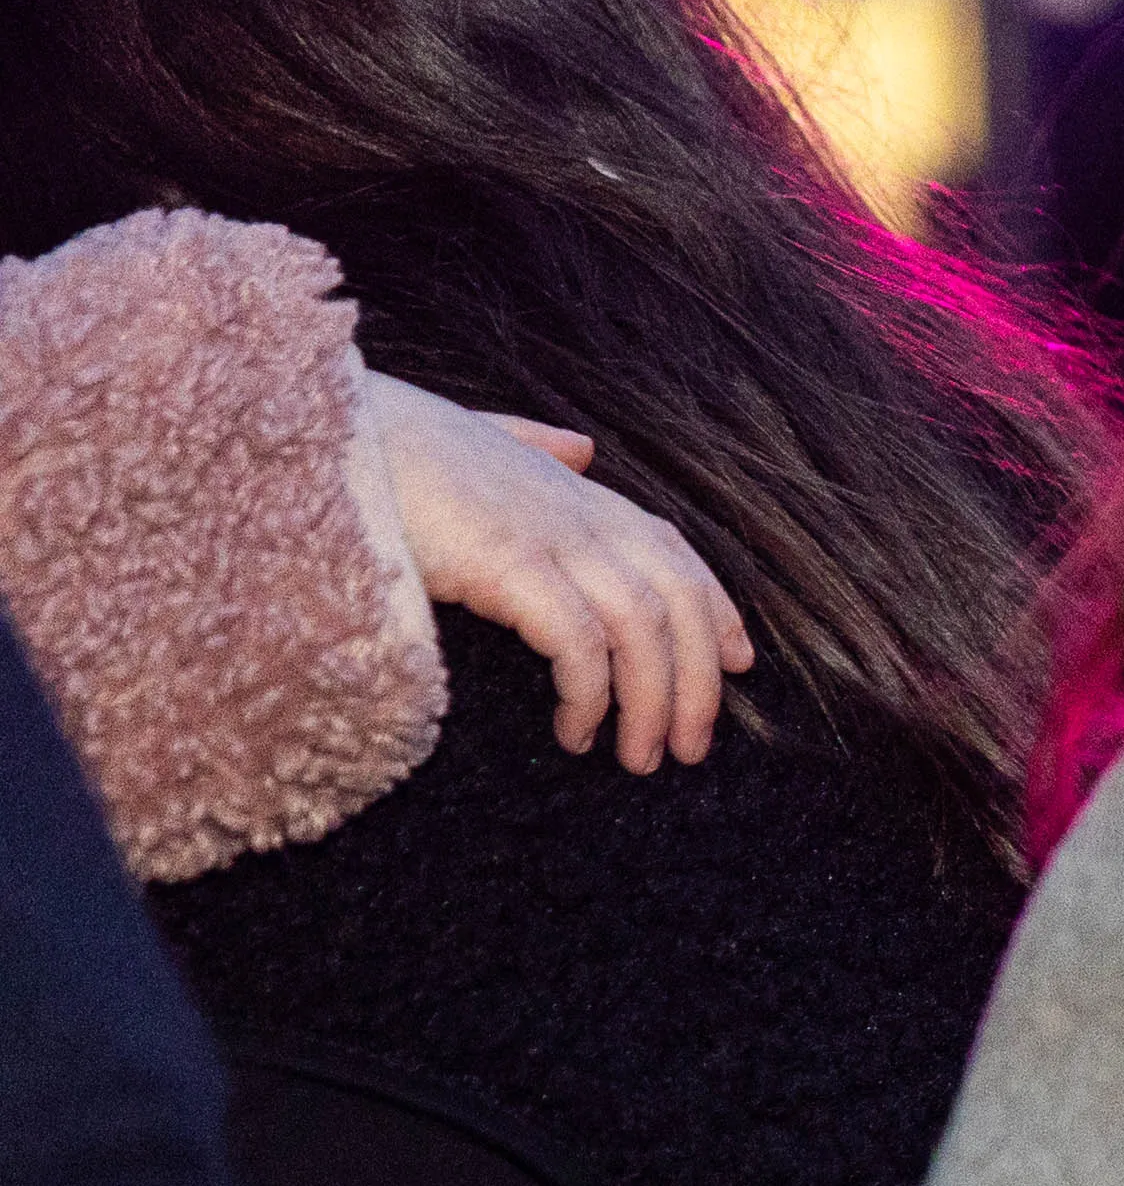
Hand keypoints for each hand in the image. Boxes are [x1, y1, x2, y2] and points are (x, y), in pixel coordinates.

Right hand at [356, 370, 756, 767]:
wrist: (322, 427)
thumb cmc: (389, 442)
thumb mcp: (479, 440)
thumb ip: (533, 446)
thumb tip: (581, 448)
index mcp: (577, 490)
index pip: (674, 552)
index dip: (714, 609)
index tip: (738, 664)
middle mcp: (579, 509)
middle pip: (676, 600)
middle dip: (696, 680)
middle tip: (689, 747)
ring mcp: (548, 534)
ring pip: (642, 628)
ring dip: (652, 702)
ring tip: (640, 758)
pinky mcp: (508, 563)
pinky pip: (579, 641)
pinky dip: (589, 693)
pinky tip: (576, 732)